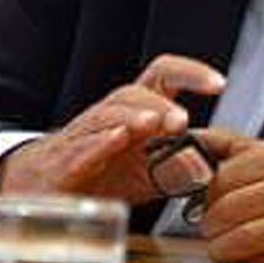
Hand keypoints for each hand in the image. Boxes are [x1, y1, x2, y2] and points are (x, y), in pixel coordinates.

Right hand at [0, 56, 226, 203]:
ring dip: (131, 117)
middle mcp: (109, 117)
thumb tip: (206, 167)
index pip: (163, 78)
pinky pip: (80, 148)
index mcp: (135, 112)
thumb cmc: (102, 173)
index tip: (219, 84)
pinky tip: (116, 141)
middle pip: (131, 95)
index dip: (190, 74)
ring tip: (152, 122)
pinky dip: (99, 143)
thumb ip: (178, 169)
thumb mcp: (148, 174)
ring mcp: (84, 137)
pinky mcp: (64, 163)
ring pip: (105, 116)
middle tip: (181, 121)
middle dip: (158, 104)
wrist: (44, 187)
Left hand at [194, 131, 263, 262]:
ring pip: (241, 240)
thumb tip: (185, 140)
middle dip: (209, 224)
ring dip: (221, 248)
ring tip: (220, 245)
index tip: (200, 200)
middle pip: (228, 210)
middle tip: (208, 226)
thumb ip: (228, 144)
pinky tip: (243, 258)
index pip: (223, 176)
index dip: (204, 193)